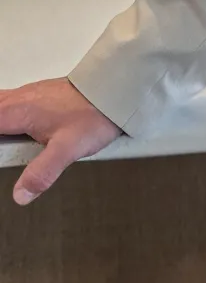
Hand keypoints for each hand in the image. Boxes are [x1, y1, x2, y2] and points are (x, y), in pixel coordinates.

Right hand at [0, 78, 121, 205]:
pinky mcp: (43, 93)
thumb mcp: (68, 149)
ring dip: (2, 121)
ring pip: (2, 104)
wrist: (117, 89)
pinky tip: (19, 129)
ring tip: (10, 142)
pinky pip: (14, 102)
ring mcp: (32, 94)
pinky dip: (8, 114)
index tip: (4, 154)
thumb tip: (20, 194)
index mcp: (19, 112)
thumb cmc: (94, 114)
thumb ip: (42, 172)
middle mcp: (21, 99)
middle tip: (7, 151)